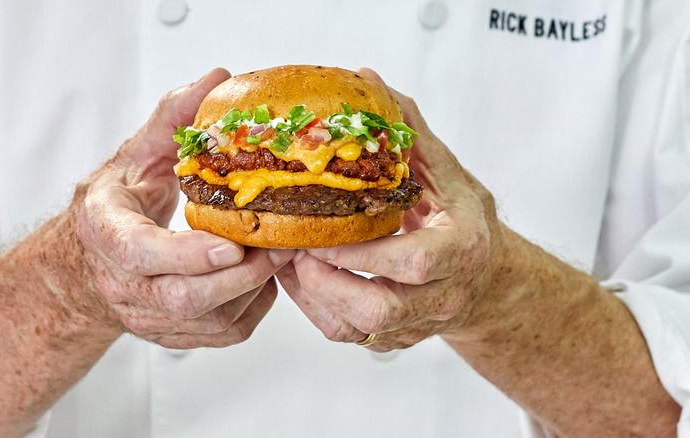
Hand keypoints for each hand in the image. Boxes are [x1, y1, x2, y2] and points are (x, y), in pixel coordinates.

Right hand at [73, 69, 294, 347]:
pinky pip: (221, 334)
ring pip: (208, 322)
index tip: (229, 244)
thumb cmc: (117, 206)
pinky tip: (263, 277)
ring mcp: (147, 315)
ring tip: (280, 254)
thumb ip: (172, 118)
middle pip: (182, 297)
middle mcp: (122, 283)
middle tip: (280, 244)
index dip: (186, 253)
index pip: (138, 252)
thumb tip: (217, 80)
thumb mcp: (136, 154)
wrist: (89, 262)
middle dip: (240, 274)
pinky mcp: (172, 334)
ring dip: (254, 290)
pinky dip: (253, 308)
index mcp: (106, 231)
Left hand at [276, 68, 501, 350]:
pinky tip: (301, 276)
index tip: (323, 234)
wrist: (488, 280)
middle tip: (297, 251)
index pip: (415, 263)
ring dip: (314, 295)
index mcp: (461, 250)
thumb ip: (410, 133)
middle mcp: (442, 296)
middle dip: (327, 282)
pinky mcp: (394, 338)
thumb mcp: (449, 174)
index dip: (362, 254)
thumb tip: (369, 81)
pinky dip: (315, 306)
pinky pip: (347, 334)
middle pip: (381, 309)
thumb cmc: (466, 222)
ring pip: (357, 329)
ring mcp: (417, 324)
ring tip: (292, 260)